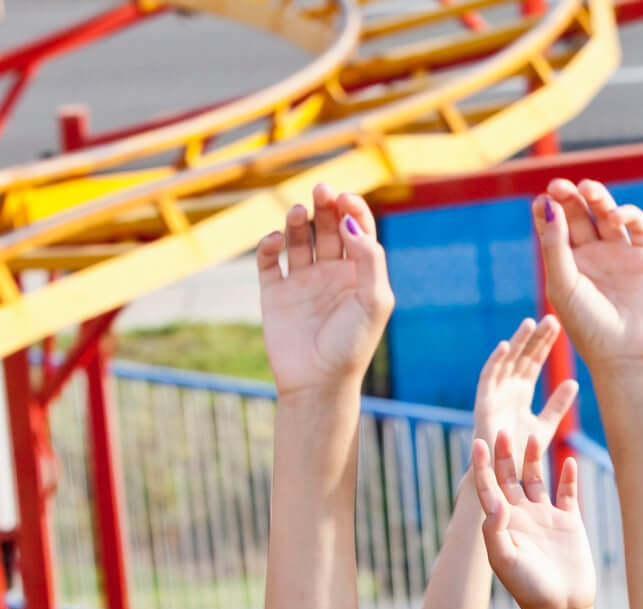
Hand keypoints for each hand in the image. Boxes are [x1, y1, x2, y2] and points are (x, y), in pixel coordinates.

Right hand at [255, 184, 392, 397]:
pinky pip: (269, 260)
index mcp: (358, 273)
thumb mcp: (373, 301)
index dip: (352, 208)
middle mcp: (331, 272)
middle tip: (321, 190)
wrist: (318, 383)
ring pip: (298, 238)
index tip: (344, 199)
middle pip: (327, 226)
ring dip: (297, 220)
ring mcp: (302, 281)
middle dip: (325, 205)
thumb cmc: (352, 345)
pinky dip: (270, 245)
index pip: (357, 229)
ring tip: (297, 213)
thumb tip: (350, 222)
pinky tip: (275, 242)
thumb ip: (369, 259)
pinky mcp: (274, 293)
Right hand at [473, 315, 579, 454]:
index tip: (558, 326)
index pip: (534, 362)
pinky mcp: (483, 403)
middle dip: (535, 339)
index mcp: (521, 392)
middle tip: (551, 319)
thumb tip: (573, 382)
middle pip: (522, 357)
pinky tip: (506, 345)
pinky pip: (487, 378)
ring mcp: (495, 394)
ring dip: (517, 342)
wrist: (503, 476)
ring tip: (530, 323)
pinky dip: (495, 361)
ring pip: (506, 362)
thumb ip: (557, 405)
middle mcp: (507, 389)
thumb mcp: (546, 426)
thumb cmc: (521, 454)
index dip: (544, 344)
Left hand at [474, 431, 596, 608]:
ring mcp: (545, 518)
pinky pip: (567, 493)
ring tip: (533, 436)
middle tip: (503, 430)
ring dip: (534, 458)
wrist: (561, 608)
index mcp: (502, 525)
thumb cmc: (529, 589)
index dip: (482, 466)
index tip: (479, 443)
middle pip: (510, 478)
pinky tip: (569, 460)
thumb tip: (495, 502)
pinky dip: (568, 477)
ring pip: (537, 480)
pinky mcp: (569, 523)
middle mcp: (521, 517)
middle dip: (505, 455)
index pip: (488, 488)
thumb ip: (495, 531)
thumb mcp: (505, 561)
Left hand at [533, 179, 642, 370]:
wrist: (627, 354)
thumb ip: (554, 244)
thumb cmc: (588, 326)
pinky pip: (637, 224)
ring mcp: (620, 253)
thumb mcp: (562, 284)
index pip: (555, 225)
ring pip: (606, 212)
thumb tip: (548, 202)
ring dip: (596, 195)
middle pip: (579, 213)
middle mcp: (593, 255)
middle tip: (559, 186)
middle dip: (568, 196)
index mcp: (568, 263)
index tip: (540, 202)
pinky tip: (614, 218)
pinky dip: (627, 213)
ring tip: (587, 188)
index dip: (547, 208)